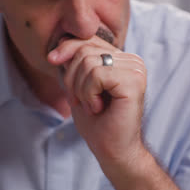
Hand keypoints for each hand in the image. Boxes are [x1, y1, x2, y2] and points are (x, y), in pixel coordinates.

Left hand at [48, 36, 146, 177]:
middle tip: (82, 100)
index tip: (53, 62)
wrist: (112, 151)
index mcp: (121, 58)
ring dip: (81, 90)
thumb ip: (74, 61)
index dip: (66, 50)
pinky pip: (97, 75)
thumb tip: (60, 40)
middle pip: (84, 49)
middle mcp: (132, 60)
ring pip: (88, 62)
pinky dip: (89, 94)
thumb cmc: (96, 121)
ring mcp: (136, 69)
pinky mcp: (134, 81)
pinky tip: (99, 107)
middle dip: (72, 77)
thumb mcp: (78, 84)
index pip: (87, 39)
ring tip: (93, 106)